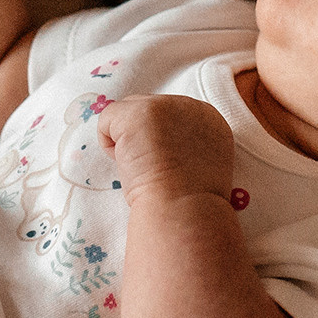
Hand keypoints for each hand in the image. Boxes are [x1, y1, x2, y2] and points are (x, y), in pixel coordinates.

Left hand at [99, 94, 234, 204]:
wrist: (185, 211)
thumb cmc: (190, 202)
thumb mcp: (201, 164)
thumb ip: (185, 146)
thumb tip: (156, 145)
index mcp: (209, 119)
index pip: (171, 118)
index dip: (161, 142)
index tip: (165, 168)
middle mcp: (189, 106)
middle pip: (149, 110)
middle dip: (144, 139)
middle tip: (154, 170)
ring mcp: (162, 105)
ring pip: (127, 113)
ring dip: (128, 143)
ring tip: (143, 169)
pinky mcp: (138, 112)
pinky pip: (107, 119)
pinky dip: (108, 145)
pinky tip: (130, 165)